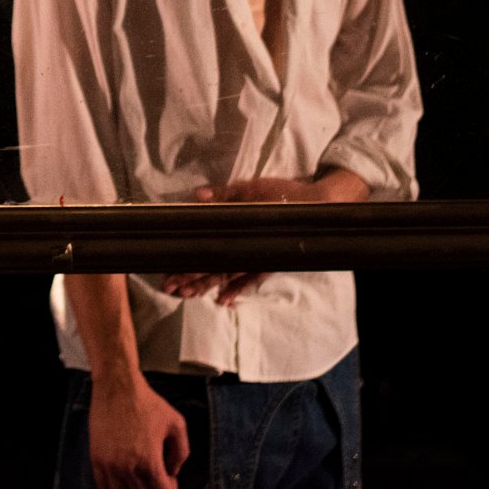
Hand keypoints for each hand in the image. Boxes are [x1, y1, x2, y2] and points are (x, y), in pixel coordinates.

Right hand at [87, 374, 189, 488]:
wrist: (117, 386)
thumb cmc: (147, 403)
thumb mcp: (177, 424)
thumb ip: (181, 453)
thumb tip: (172, 473)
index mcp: (148, 460)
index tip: (170, 478)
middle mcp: (126, 467)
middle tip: (160, 488)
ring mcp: (108, 465)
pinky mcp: (96, 459)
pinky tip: (125, 486)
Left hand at [160, 169, 366, 304]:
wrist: (319, 206)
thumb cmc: (285, 194)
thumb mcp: (253, 188)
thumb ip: (225, 193)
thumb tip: (198, 196)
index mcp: (242, 232)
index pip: (209, 254)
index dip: (188, 267)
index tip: (169, 277)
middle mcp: (250, 251)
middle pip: (215, 269)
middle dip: (191, 280)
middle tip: (169, 289)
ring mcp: (260, 259)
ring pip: (229, 276)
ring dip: (207, 285)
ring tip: (187, 295)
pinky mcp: (270, 262)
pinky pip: (251, 279)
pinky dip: (237, 289)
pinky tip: (224, 300)